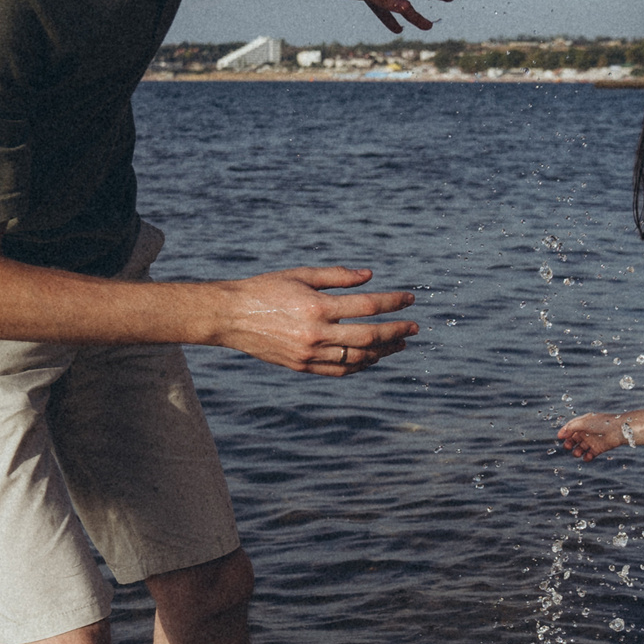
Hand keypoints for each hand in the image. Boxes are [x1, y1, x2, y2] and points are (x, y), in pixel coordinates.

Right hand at [216, 267, 418, 374]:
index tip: (410, 299)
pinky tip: (373, 357)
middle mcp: (315, 334)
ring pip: (358, 357)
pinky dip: (360, 365)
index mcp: (317, 306)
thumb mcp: (301, 274)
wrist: (230, 316)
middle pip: (369, 335)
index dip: (392, 302)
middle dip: (396, 331)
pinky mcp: (301, 367)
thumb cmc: (265, 289)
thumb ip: (337, 276)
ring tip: (399, 343)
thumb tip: (370, 276)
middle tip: (414, 327)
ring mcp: (309, 354)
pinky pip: (339, 370)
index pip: (367, 306)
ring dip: (383, 351)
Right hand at [557, 413, 623, 460]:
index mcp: (583, 423)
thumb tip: (561, 435)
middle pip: (573, 439)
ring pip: (580, 448)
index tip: (559, 437)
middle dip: (569, 443)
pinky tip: (587, 457)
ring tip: (577, 453)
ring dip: (576, 452)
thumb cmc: (602, 423)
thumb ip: (571, 427)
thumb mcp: (584, 423)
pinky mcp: (598, 449)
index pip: (570, 428)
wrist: (619, 430)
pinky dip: (586, 457)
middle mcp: (587, 432)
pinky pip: (589, 455)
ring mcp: (592, 441)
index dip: (564, 432)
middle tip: (568, 446)